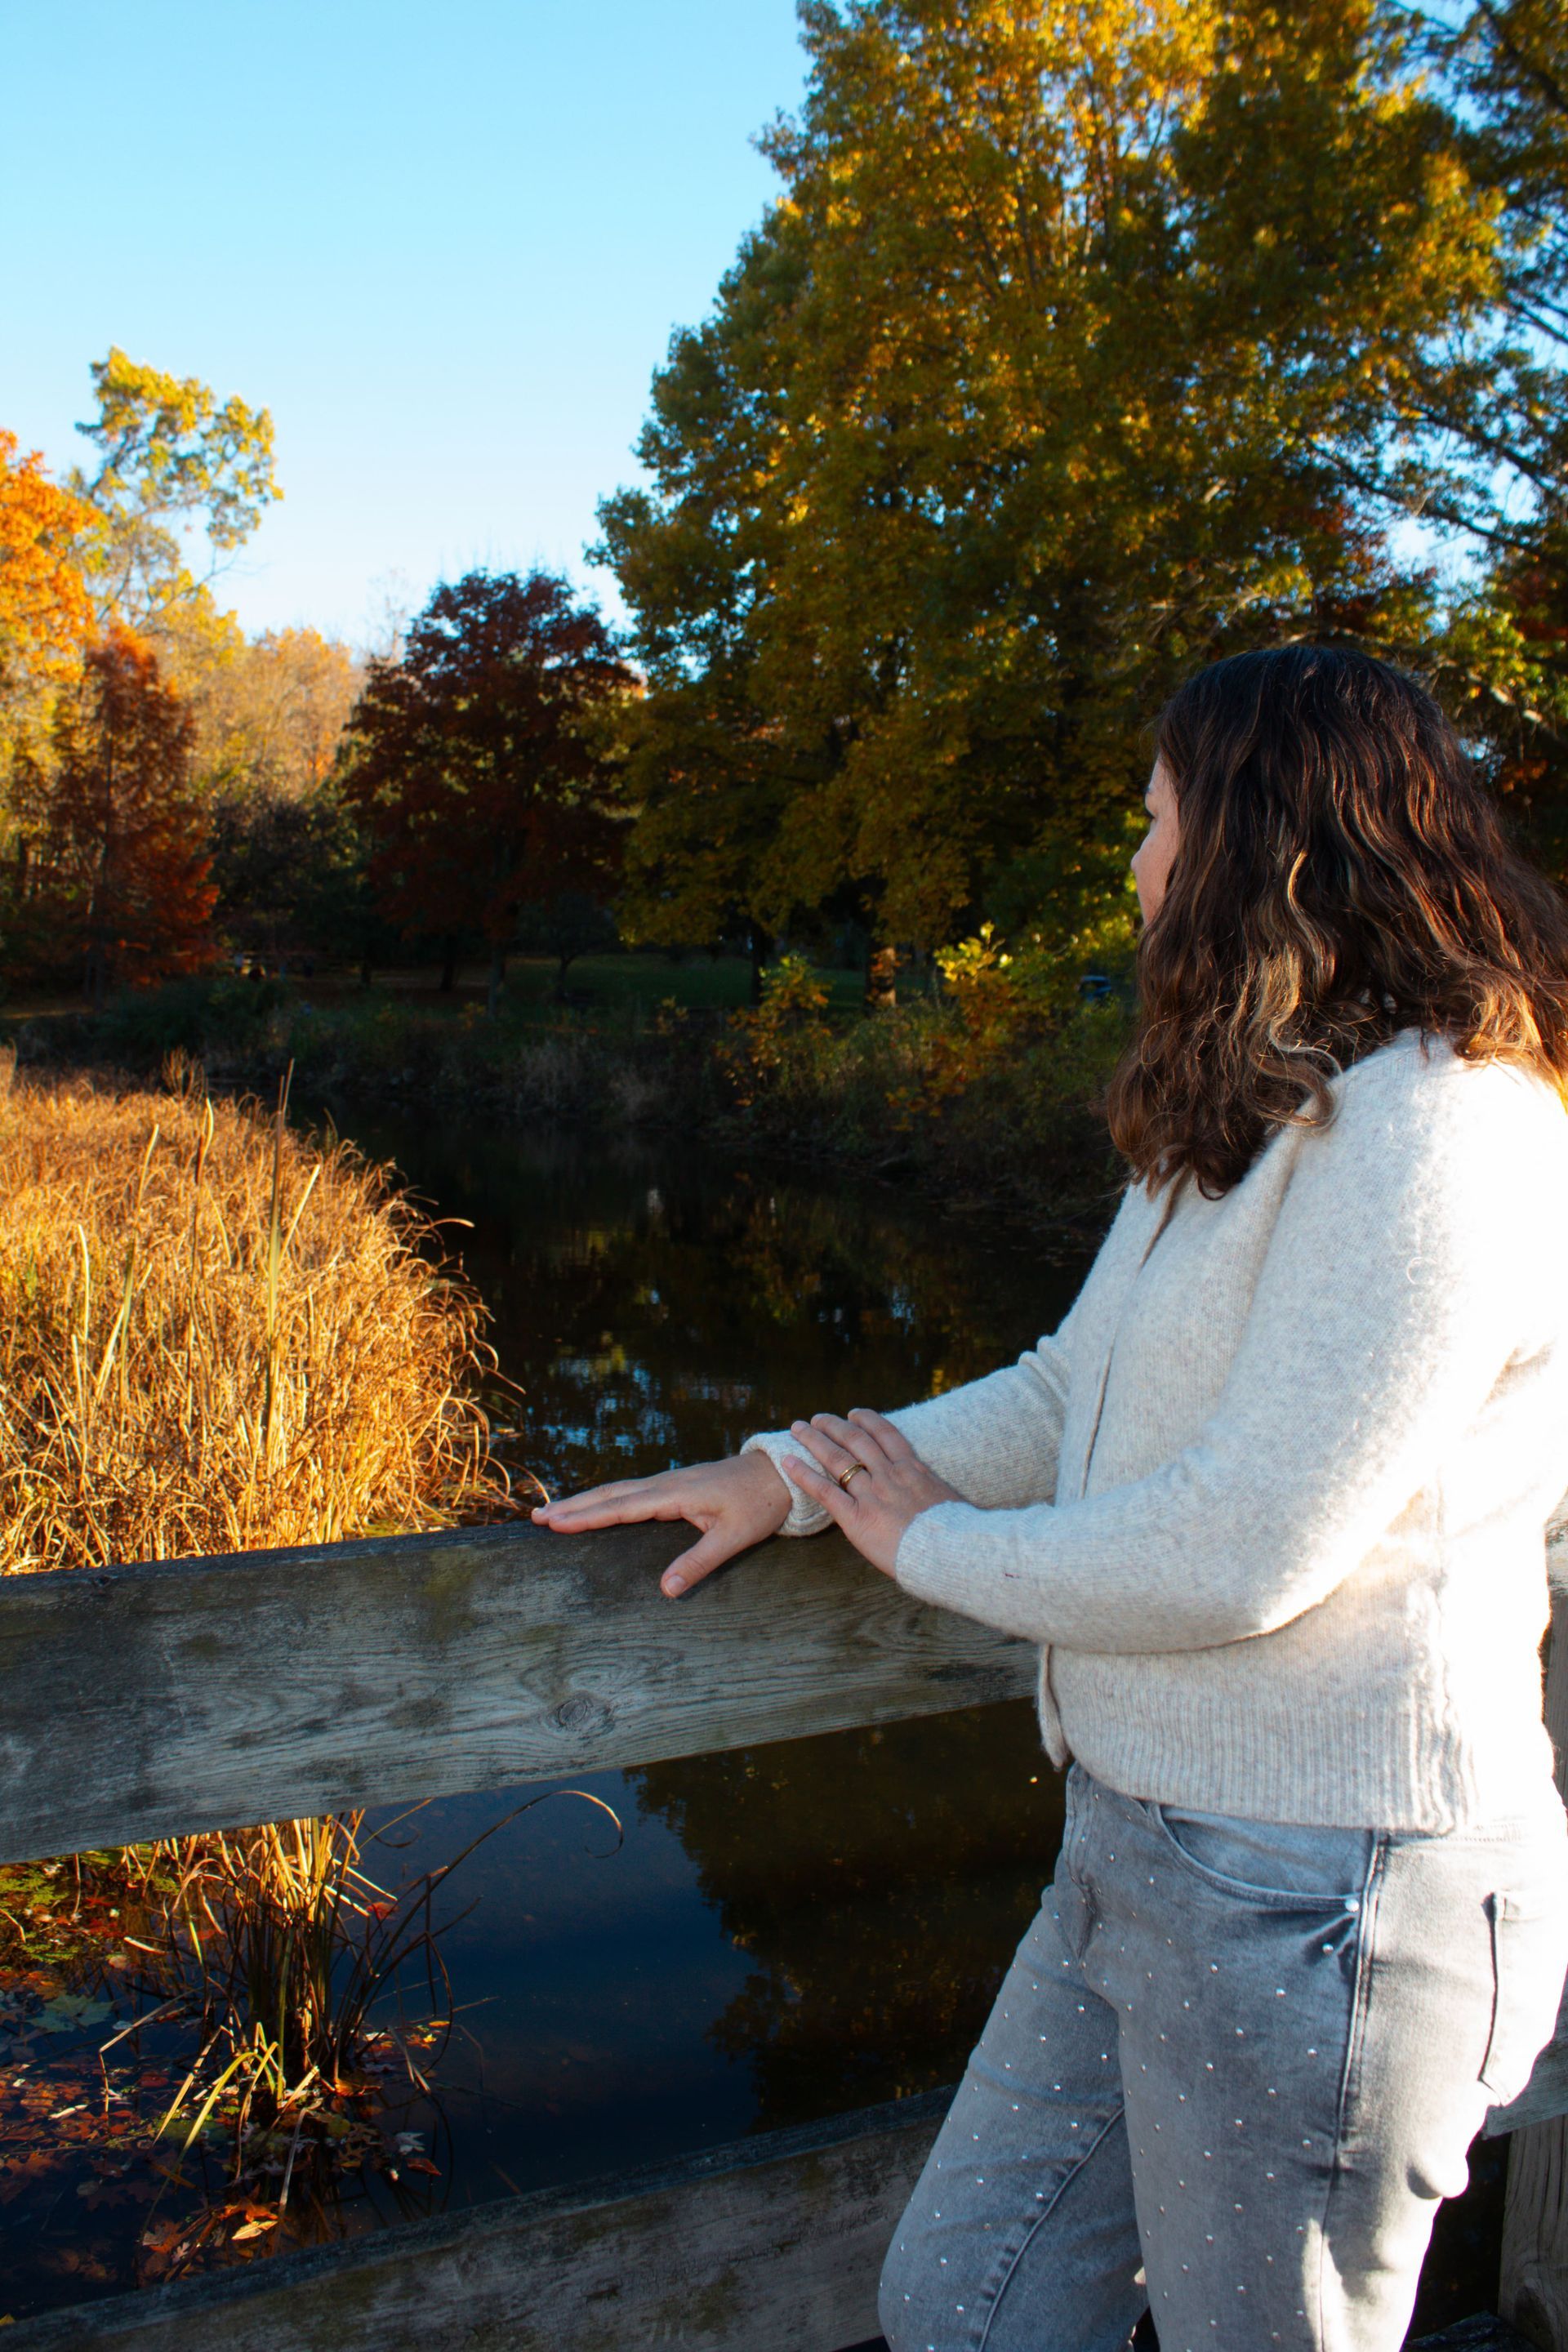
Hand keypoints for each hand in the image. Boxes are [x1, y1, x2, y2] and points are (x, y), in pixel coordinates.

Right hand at [531, 1449, 790, 1597]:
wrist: (781, 1473)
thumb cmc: (759, 1504)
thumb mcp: (734, 1537)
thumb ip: (699, 1562)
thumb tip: (665, 1590)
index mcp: (675, 1494)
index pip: (621, 1507)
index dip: (587, 1516)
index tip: (555, 1522)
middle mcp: (666, 1484)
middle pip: (611, 1495)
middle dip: (574, 1506)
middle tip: (537, 1517)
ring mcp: (670, 1483)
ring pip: (619, 1491)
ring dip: (586, 1501)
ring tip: (554, 1512)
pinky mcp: (676, 1486)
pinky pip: (633, 1492)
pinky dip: (608, 1499)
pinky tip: (599, 1507)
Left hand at [781, 1409, 959, 1576]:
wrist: (952, 1551)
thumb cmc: (958, 1535)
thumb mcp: (950, 1504)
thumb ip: (934, 1496)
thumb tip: (938, 1503)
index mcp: (914, 1470)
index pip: (887, 1435)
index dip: (868, 1421)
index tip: (855, 1414)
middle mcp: (890, 1475)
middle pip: (856, 1441)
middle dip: (834, 1426)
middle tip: (818, 1419)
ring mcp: (872, 1494)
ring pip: (837, 1459)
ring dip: (814, 1440)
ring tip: (798, 1429)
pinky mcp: (856, 1517)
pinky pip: (824, 1491)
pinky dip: (803, 1474)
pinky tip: (788, 1462)